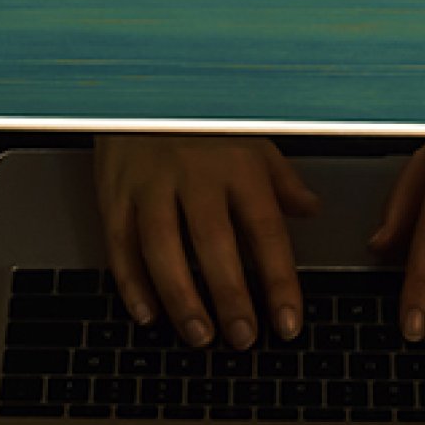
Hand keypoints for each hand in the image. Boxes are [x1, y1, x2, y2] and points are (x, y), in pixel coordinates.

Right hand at [94, 135, 319, 349]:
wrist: (140, 87)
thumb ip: (281, 180)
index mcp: (239, 166)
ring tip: (199, 335)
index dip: (278, 283)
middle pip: (214, 245)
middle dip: (230, 298)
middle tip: (242, 338)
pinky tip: (147, 314)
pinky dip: (131, 283)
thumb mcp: (252, 141)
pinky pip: (121, 244)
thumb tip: (311, 209)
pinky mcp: (114, 193)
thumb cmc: (201, 121)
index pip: (266, 233)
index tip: (288, 323)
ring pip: (163, 249)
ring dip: (182, 298)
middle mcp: (195, 175)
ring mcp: (151, 184)